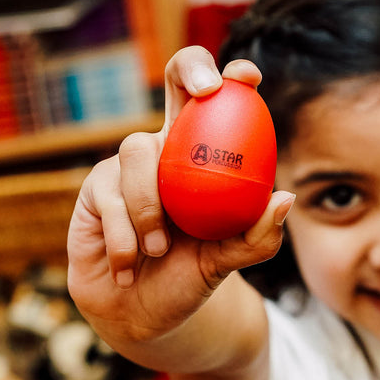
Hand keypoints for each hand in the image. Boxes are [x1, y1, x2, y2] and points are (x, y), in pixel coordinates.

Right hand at [66, 45, 293, 350]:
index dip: (234, 80)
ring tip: (158, 249)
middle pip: (175, 79)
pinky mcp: (96, 188)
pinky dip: (123, 236)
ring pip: (137, 150)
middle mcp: (168, 149)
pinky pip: (109, 194)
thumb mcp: (228, 261)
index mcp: (204, 158)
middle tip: (208, 90)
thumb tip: (283, 200)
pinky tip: (129, 267)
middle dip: (190, 66)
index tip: (249, 78)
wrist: (140, 313)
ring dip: (149, 205)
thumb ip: (257, 236)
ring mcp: (128, 164)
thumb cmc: (188, 276)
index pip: (221, 106)